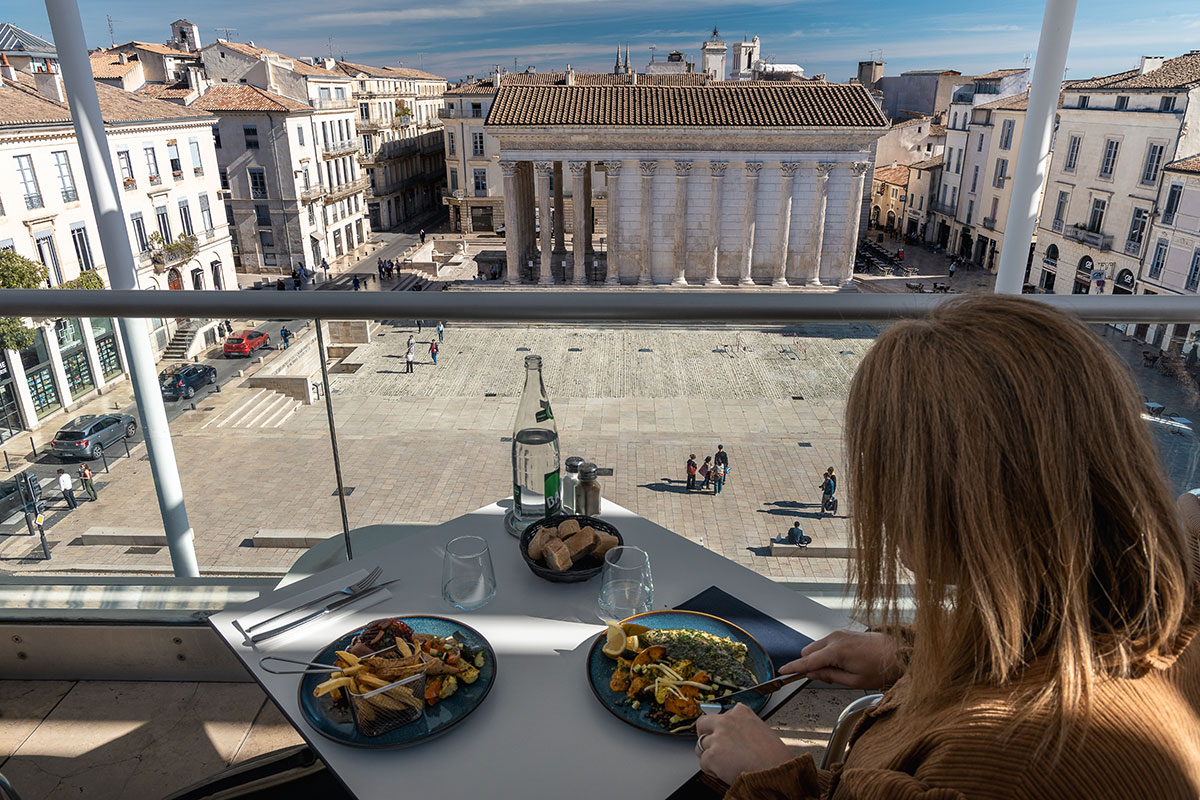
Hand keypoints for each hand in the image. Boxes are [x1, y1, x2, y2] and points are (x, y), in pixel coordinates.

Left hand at [695, 704, 792, 785]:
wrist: (776, 772)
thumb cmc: (774, 757)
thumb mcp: (762, 731)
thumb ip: (744, 728)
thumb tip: (735, 736)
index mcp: (741, 712)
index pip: (721, 715)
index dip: (722, 728)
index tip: (724, 735)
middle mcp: (727, 721)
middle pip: (703, 723)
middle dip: (705, 734)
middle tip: (712, 746)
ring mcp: (718, 738)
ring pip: (701, 745)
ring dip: (709, 755)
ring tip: (724, 763)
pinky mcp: (712, 756)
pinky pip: (703, 763)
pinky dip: (711, 769)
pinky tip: (723, 772)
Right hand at [779, 630, 904, 688]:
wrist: (901, 653)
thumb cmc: (881, 668)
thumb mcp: (854, 680)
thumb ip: (829, 676)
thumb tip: (812, 674)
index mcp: (836, 651)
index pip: (807, 661)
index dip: (794, 668)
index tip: (783, 672)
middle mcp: (835, 638)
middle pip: (809, 651)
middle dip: (810, 664)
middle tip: (826, 677)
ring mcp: (840, 633)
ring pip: (818, 646)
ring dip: (820, 658)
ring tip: (841, 671)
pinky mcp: (846, 632)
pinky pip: (828, 642)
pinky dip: (828, 652)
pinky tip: (844, 662)